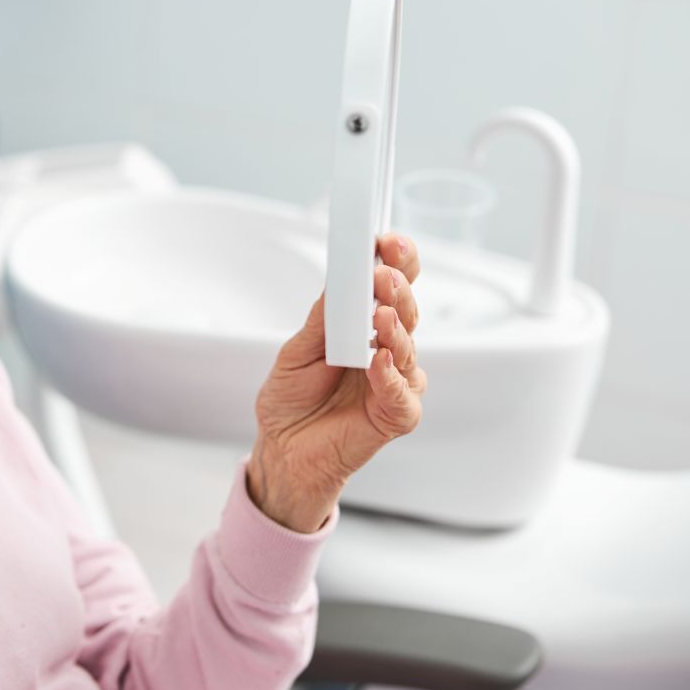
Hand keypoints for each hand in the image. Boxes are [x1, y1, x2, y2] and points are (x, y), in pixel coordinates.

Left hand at [247, 232, 426, 532]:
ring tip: (379, 314)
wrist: (282, 450)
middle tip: (384, 272)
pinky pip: (402, 394)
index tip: (386, 239)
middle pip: (404, 311)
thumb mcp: (297, 350)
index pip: (391, 287)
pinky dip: (391, 377)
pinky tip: (378, 361)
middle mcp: (386, 350)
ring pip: (407, 349)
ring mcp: (394, 382)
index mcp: (365, 327)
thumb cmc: (292, 399)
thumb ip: (323, 319)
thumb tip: (340, 281)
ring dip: (395, 328)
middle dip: (398, 288)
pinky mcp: (395, 415)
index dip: (396, 262)